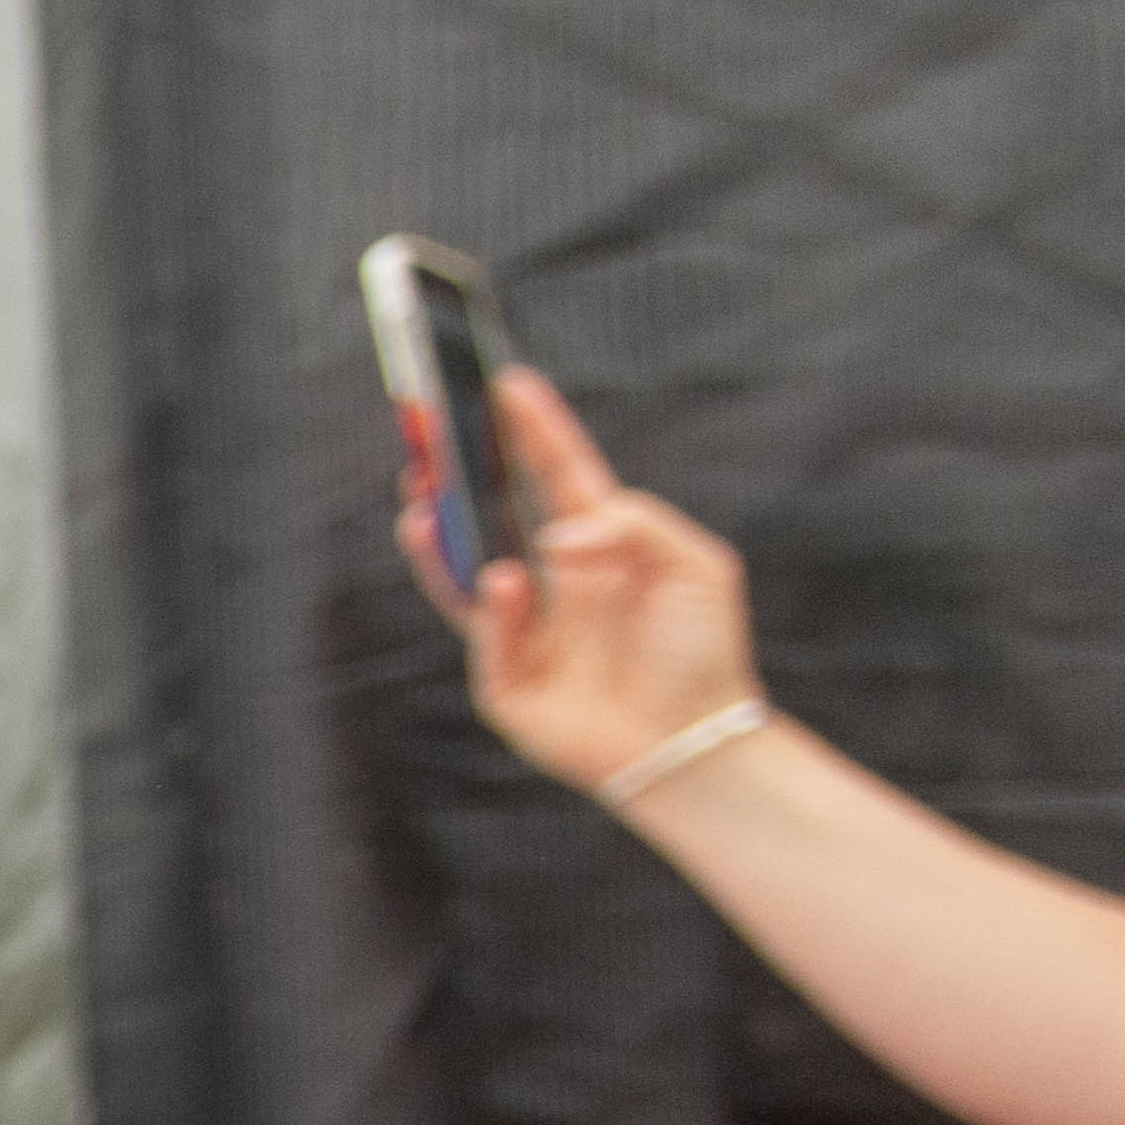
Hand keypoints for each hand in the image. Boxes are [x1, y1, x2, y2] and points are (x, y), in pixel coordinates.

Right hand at [422, 368, 760, 793]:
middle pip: (494, 516)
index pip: (559, 475)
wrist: (694, 740)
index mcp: (601, 546)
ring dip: (439, 538)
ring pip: (465, 573)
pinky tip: (503, 582)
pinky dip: (492, 609)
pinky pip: (487, 638)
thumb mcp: (697, 566)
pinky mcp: (508, 683)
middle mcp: (555, 582)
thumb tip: (554, 539)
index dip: (533, 430)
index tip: (507, 384)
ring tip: (421, 501)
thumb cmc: (703, 652)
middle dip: (460, 477)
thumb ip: (636, 526)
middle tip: (431, 435)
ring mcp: (527, 632)